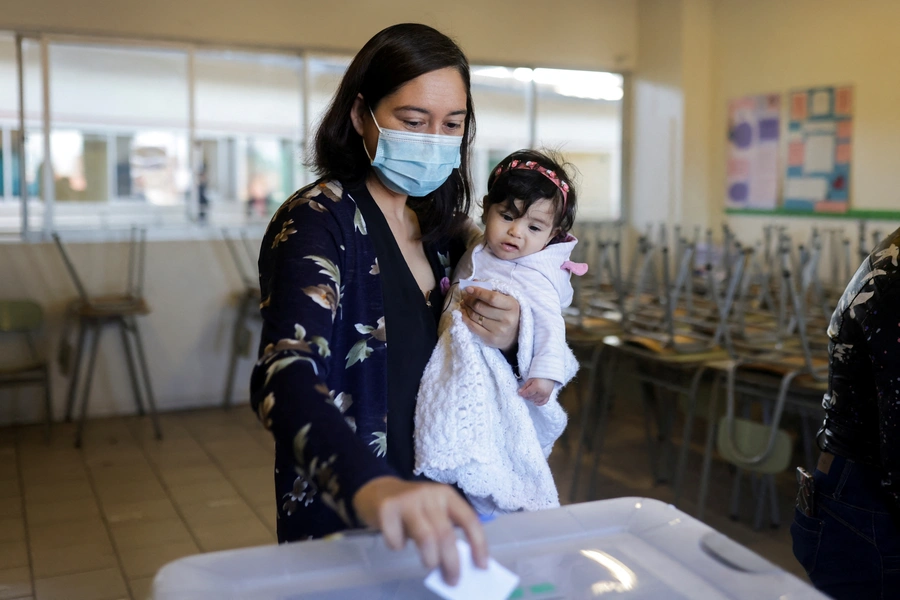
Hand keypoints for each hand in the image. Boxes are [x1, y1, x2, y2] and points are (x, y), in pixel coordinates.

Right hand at [352, 477, 488, 585]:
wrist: (378, 490)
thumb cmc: (412, 508)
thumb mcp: (434, 511)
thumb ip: (446, 529)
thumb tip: (461, 562)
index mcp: (446, 495)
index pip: (468, 519)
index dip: (478, 544)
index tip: (482, 566)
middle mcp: (429, 494)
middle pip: (446, 533)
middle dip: (452, 562)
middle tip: (453, 580)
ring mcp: (406, 500)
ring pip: (425, 538)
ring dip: (430, 559)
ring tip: (429, 565)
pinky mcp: (386, 509)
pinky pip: (396, 539)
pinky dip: (398, 547)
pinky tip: (397, 541)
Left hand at [461, 287, 519, 351]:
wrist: (514, 334)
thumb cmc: (508, 312)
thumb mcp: (505, 299)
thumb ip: (491, 290)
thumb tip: (473, 282)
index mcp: (512, 305)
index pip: (492, 298)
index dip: (478, 292)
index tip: (468, 288)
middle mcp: (507, 319)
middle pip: (480, 307)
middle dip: (469, 300)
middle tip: (465, 297)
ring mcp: (499, 330)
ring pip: (475, 316)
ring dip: (466, 309)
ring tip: (464, 304)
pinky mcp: (491, 339)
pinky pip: (473, 327)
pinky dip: (465, 319)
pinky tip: (463, 314)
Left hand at [518, 378, 554, 405]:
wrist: (549, 373)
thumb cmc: (540, 375)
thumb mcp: (531, 379)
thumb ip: (525, 386)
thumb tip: (519, 392)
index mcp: (536, 387)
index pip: (527, 393)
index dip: (522, 394)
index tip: (519, 393)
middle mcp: (541, 392)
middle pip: (531, 397)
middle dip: (526, 396)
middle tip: (524, 393)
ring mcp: (545, 395)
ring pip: (536, 400)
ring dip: (531, 399)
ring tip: (529, 395)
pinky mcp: (548, 396)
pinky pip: (543, 402)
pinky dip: (539, 403)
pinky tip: (535, 402)